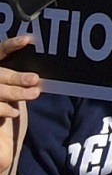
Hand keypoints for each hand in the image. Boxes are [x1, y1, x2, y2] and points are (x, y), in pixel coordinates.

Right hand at [0, 34, 39, 174]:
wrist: (0, 134)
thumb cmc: (7, 100)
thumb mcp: (13, 89)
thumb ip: (23, 81)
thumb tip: (43, 71)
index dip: (11, 44)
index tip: (29, 40)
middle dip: (16, 77)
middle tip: (35, 80)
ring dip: (14, 92)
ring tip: (33, 94)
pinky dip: (3, 109)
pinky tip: (14, 112)